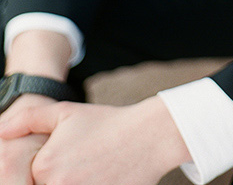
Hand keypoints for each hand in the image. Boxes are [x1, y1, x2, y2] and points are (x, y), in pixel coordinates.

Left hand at [0, 97, 190, 184]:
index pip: (24, 182)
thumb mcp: (65, 113)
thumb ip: (27, 119)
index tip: (65, 161)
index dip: (41, 174)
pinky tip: (95, 178)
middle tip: (79, 166)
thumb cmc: (106, 123)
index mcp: (44, 167)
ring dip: (70, 183)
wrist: (148, 135)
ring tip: (87, 172)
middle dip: (56, 179)